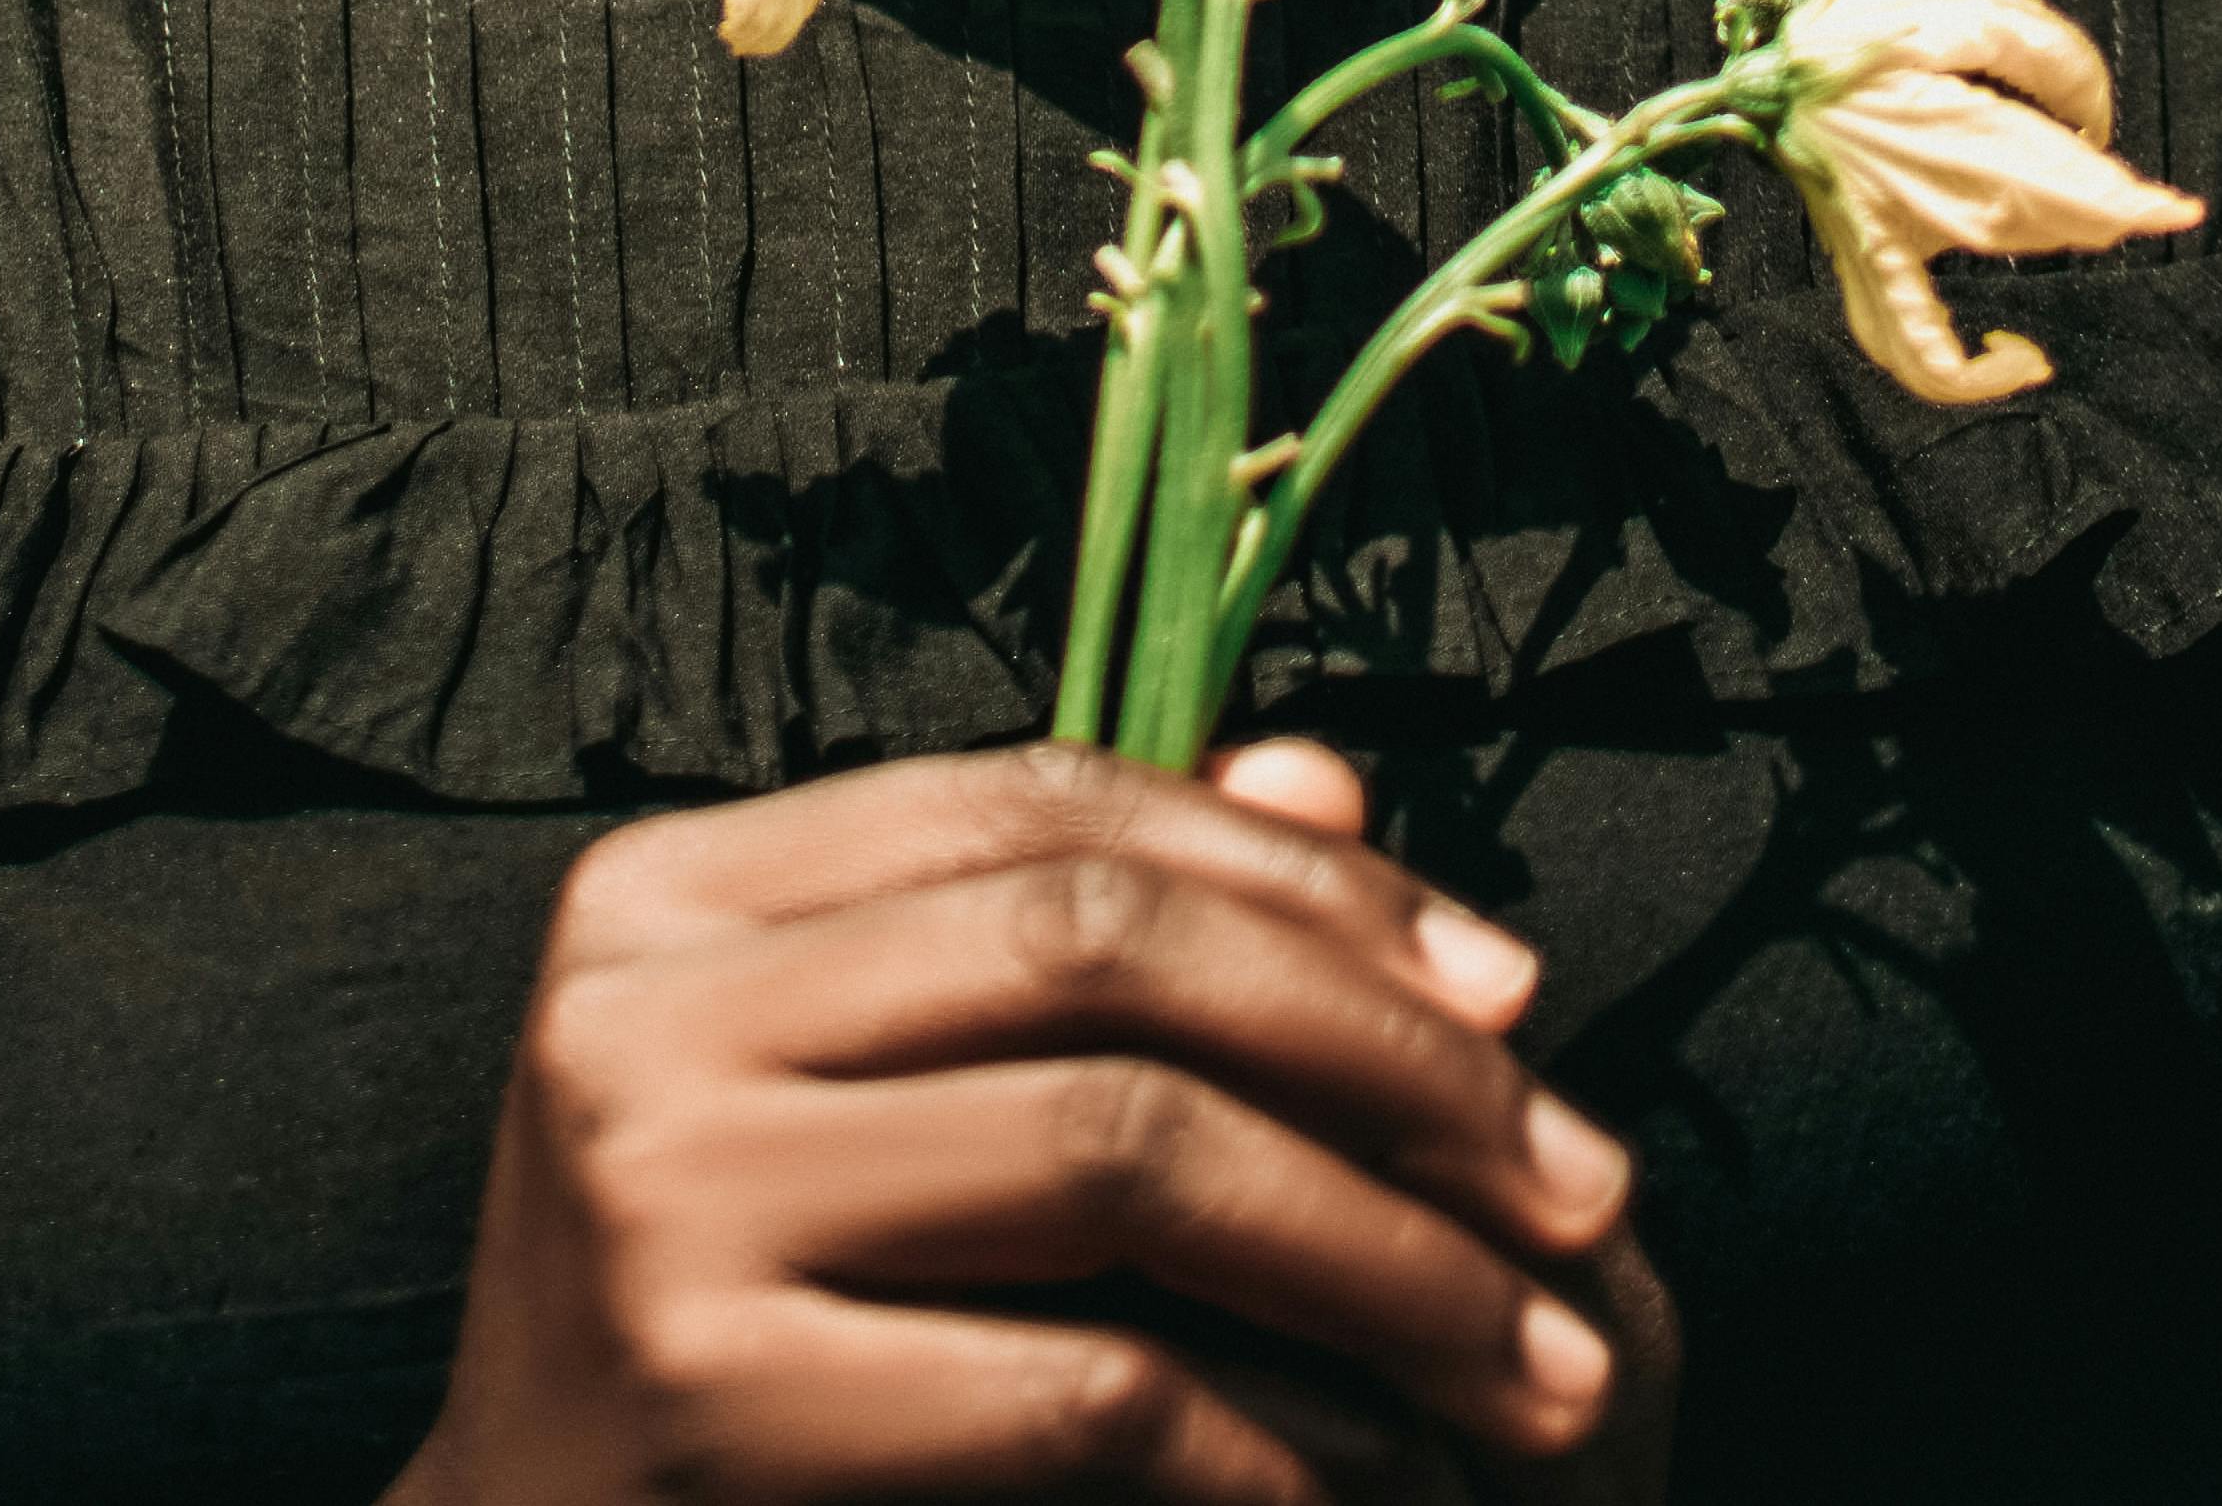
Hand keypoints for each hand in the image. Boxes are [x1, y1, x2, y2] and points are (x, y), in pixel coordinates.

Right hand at [391, 730, 1674, 1505]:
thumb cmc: (740, 1333)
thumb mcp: (880, 1098)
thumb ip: (1078, 938)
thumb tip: (1336, 785)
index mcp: (673, 889)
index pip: (1043, 805)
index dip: (1297, 878)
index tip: (1514, 987)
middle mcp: (641, 1007)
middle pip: (1097, 948)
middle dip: (1380, 1052)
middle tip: (1581, 1183)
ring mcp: (660, 1200)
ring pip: (1119, 1149)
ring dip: (1383, 1258)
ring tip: (1547, 1364)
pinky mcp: (710, 1402)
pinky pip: (1076, 1388)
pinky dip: (1271, 1440)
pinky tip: (1380, 1488)